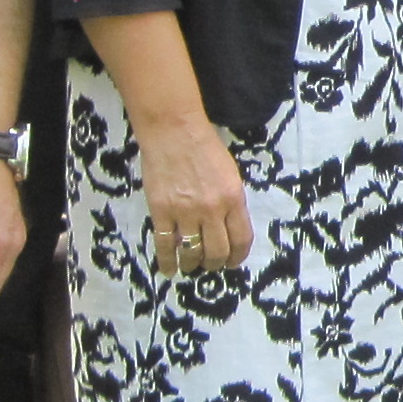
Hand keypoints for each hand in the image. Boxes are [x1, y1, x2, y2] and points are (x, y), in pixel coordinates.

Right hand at [138, 115, 253, 274]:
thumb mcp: (230, 174)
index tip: (233, 263)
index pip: (241, 239)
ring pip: (193, 252)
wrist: (174, 132)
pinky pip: (165, 245)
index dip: (238, 257)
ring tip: (192, 266)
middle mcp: (212, 209)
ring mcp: (185, 212)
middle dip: (216, 263)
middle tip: (211, 265)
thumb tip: (229, 227)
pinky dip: (168, 262)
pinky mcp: (161, 212)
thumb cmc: (205, 147)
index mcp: (233, 198)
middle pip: (218, 251)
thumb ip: (231, 202)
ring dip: (193, 264)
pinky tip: (169, 269)